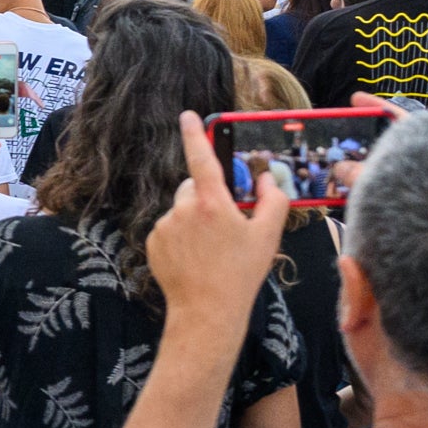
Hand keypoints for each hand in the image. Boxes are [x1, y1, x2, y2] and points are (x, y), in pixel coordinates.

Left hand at [151, 113, 293, 321]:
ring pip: (181, 209)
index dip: (196, 134)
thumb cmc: (240, 274)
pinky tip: (194, 257)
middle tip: (225, 224)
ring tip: (210, 248)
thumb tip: (266, 180)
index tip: (189, 116)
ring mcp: (165, 226)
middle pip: (194, 187)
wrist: (206, 312)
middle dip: (208, 196)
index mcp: (212, 203)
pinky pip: (169, 228)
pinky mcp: (153, 242)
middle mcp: (183, 209)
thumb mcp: (268, 236)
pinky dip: (180, 236)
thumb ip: (273, 200)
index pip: (202, 158)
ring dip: (194, 218)